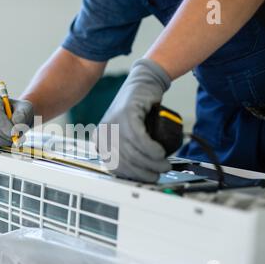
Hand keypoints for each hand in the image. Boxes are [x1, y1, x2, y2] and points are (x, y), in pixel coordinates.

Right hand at [0, 95, 33, 147]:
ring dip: (2, 141)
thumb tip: (16, 125)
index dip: (3, 124)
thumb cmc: (19, 112)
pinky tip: (5, 140)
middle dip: (5, 134)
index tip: (14, 133)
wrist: (15, 118)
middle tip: (16, 138)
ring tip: (12, 139)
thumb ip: (22, 115)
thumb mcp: (26, 109)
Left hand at [95, 59, 171, 182]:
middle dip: (145, 171)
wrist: (142, 85)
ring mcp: (113, 123)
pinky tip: (160, 152)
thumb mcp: (127, 134)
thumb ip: (126, 151)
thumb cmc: (138, 112)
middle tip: (159, 173)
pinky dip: (151, 149)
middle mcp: (104, 132)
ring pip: (133, 151)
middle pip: (125, 160)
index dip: (132, 175)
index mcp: (100, 140)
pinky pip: (138, 138)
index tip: (146, 178)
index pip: (114, 165)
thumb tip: (138, 175)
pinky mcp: (126, 114)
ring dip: (152, 162)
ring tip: (164, 164)